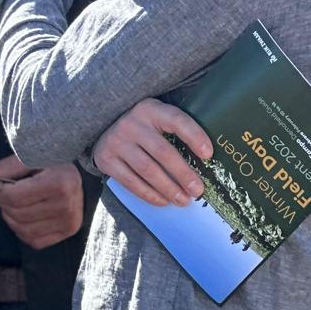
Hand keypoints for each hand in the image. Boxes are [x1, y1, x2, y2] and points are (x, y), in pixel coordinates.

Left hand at [0, 155, 83, 248]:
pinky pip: (35, 241)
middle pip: (18, 213)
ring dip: (10, 218)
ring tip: (11, 204)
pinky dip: (21, 231)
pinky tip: (21, 217)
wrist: (83, 176)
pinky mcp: (67, 232)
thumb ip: (9, 166)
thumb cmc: (56, 163)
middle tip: (2, 193)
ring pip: (24, 230)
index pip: (15, 196)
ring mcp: (68, 222)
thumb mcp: (34, 157)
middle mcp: (66, 206)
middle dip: (3, 203)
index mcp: (60, 183)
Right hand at [91, 99, 212, 207]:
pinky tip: (163, 200)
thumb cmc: (141, 125)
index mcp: (150, 109)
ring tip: (184, 200)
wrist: (102, 126)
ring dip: (168, 188)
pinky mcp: (106, 159)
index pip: (176, 120)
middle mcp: (131, 124)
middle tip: (198, 190)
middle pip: (163, 152)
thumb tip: (206, 156)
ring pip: (147, 170)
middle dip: (183, 174)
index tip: (208, 154)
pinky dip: (149, 194)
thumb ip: (176, 128)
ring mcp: (116, 142)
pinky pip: (131, 181)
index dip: (194, 136)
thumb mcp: (156, 116)